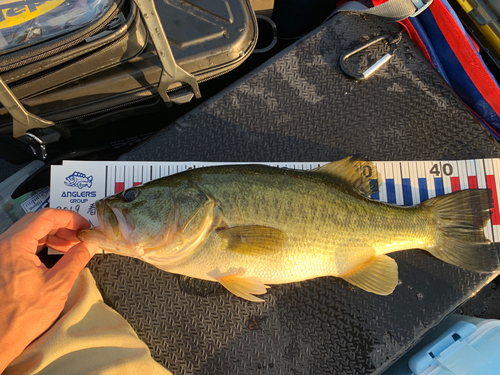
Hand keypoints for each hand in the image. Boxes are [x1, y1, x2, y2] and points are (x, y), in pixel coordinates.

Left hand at [0, 208, 98, 370]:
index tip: (84, 226)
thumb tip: (89, 244)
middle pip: (36, 222)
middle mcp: (3, 245)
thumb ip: (76, 259)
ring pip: (29, 232)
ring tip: (70, 246)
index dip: (69, 218)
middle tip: (80, 236)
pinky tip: (54, 254)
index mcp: (15, 245)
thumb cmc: (23, 316)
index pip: (46, 217)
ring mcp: (0, 254)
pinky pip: (22, 244)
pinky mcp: (1, 263)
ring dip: (52, 235)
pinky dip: (40, 244)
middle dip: (62, 226)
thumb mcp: (57, 285)